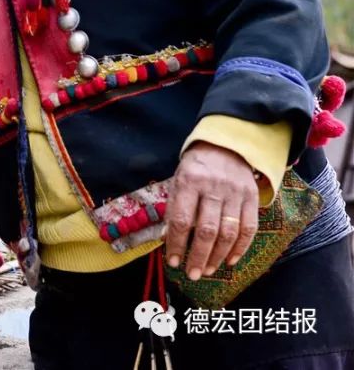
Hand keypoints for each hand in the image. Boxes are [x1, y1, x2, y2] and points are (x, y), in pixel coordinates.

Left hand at [165, 141, 258, 279]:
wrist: (226, 145)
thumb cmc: (196, 168)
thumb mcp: (178, 180)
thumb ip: (174, 208)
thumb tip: (167, 239)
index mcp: (189, 181)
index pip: (181, 219)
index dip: (176, 244)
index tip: (172, 261)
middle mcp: (213, 187)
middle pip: (206, 230)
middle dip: (198, 256)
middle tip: (192, 274)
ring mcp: (235, 193)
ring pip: (229, 232)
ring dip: (218, 256)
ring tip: (208, 270)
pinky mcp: (253, 197)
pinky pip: (249, 228)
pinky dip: (241, 248)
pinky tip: (230, 261)